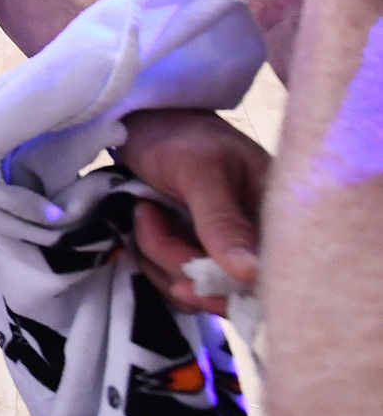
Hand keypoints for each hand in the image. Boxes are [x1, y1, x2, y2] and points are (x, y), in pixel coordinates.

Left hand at [118, 109, 269, 315]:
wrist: (141, 123)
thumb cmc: (178, 136)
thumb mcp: (200, 171)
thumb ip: (222, 222)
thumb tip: (253, 274)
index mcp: (274, 217)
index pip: (268, 277)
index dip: (231, 292)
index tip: (189, 279)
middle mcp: (254, 241)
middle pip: (225, 290)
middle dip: (178, 261)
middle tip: (149, 216)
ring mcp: (222, 251)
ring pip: (193, 288)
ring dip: (157, 253)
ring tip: (145, 209)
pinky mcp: (193, 255)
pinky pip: (173, 281)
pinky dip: (149, 258)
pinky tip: (144, 219)